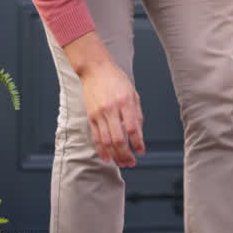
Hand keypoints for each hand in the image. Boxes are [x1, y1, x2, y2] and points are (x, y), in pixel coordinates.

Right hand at [65, 31, 145, 166]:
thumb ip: (136, 114)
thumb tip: (138, 134)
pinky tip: (107, 157)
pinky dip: (102, 149)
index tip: (141, 151)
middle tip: (131, 163)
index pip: (132, 128)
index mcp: (125, 102)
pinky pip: (96, 137)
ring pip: (106, 141)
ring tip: (121, 163)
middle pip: (118, 138)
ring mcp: (99, 113)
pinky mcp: (91, 116)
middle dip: (125, 154)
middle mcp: (111, 109)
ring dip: (115, 155)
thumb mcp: (133, 94)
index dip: (137, 143)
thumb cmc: (116, 80)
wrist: (95, 69)